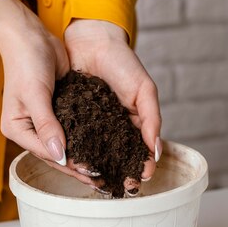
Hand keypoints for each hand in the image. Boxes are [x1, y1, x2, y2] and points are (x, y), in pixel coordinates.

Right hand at [0, 0, 93, 186]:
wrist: (30, 36)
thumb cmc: (26, 62)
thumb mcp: (35, 94)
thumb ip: (47, 125)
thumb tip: (60, 155)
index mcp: (17, 130)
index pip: (46, 153)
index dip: (69, 164)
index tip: (91, 172)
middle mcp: (30, 130)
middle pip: (57, 154)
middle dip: (79, 168)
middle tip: (103, 181)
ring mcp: (44, 123)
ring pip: (67, 146)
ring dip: (86, 157)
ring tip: (106, 172)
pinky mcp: (59, 113)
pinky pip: (74, 131)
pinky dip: (88, 140)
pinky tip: (104, 149)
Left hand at [64, 19, 161, 193]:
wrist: (91, 39)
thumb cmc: (122, 62)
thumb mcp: (143, 90)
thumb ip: (151, 119)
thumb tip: (157, 150)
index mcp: (132, 124)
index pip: (138, 152)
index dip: (140, 166)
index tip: (140, 179)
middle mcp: (111, 129)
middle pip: (115, 157)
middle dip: (118, 173)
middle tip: (119, 187)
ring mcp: (91, 126)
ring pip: (93, 152)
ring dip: (95, 167)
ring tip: (96, 180)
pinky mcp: (71, 119)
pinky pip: (73, 139)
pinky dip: (75, 150)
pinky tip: (74, 161)